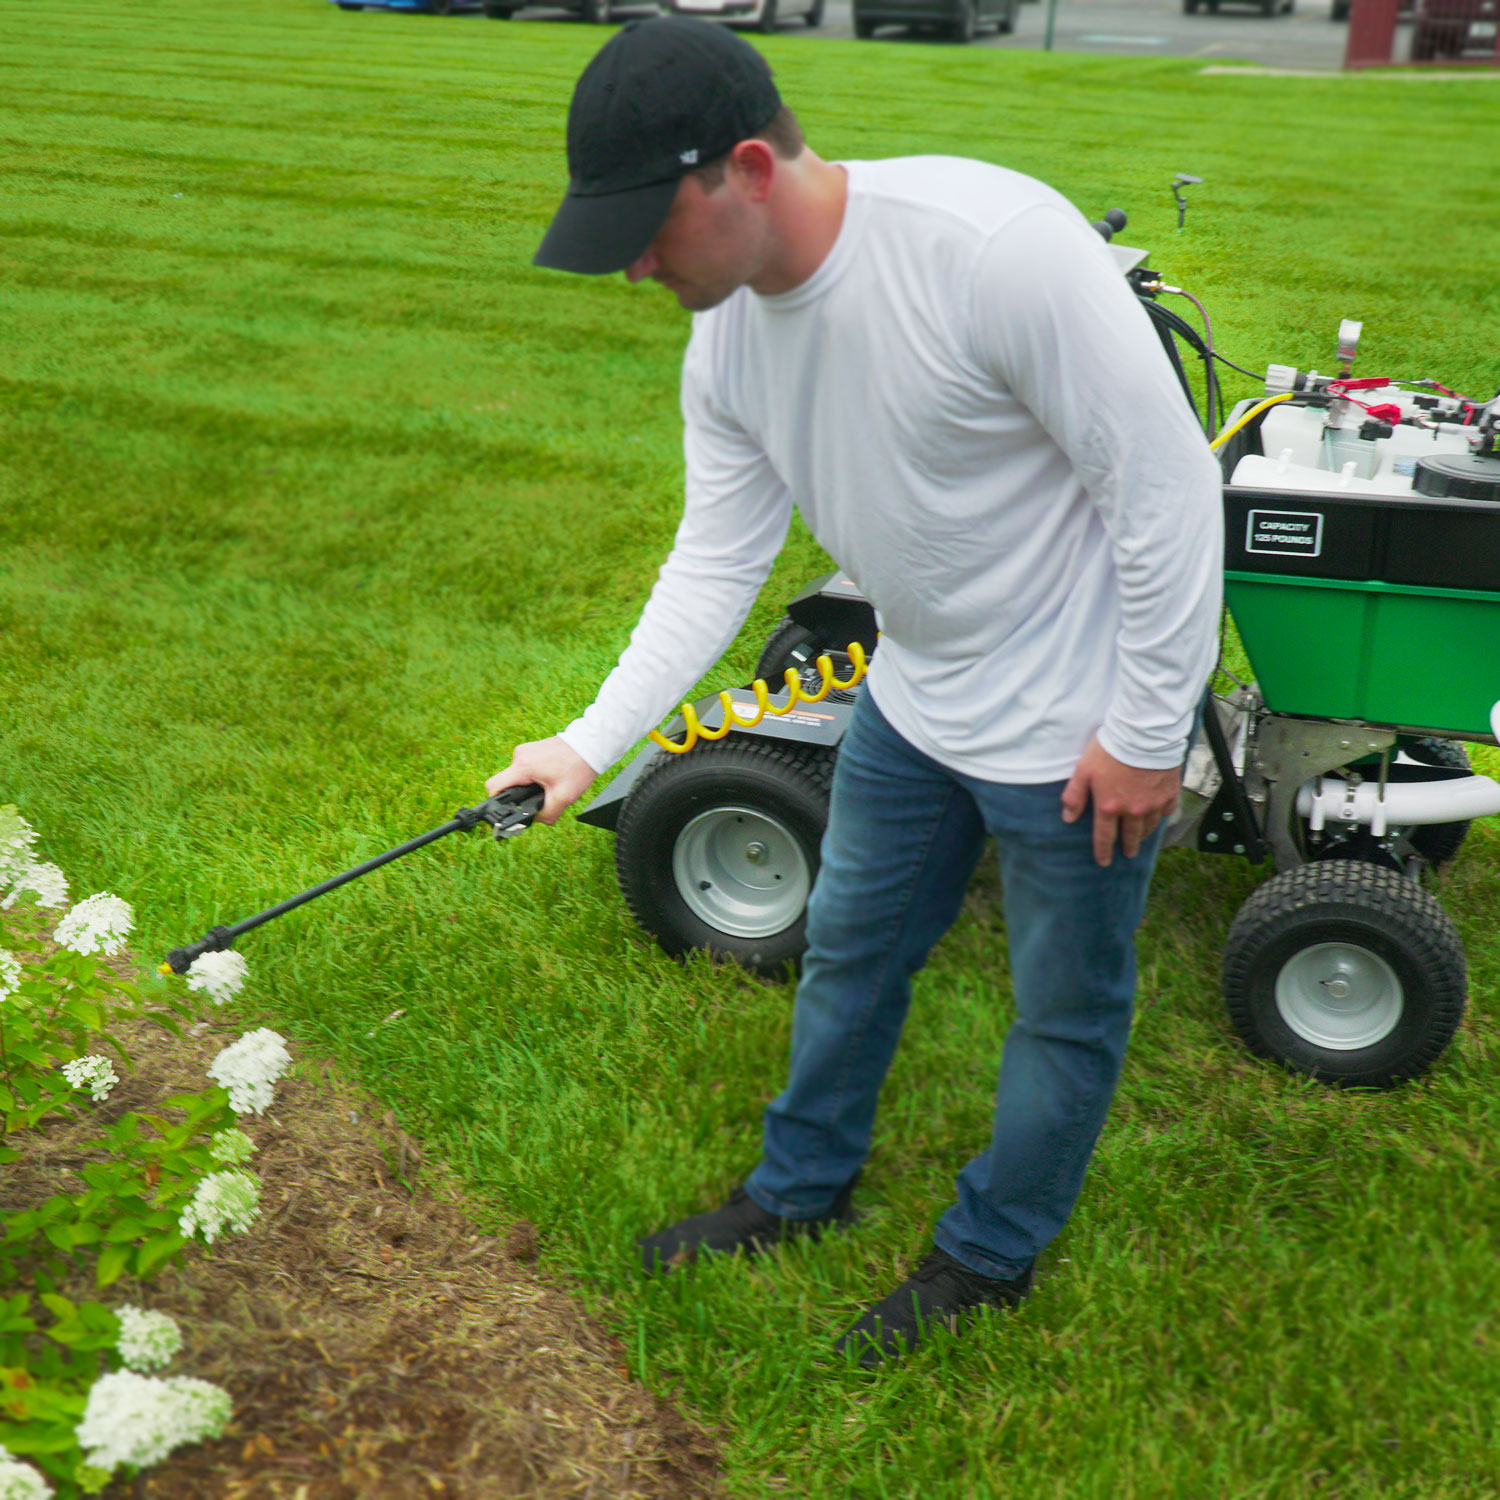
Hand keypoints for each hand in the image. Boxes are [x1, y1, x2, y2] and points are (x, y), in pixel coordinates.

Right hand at [486, 737, 597, 826]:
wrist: (590, 745)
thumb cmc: (578, 767)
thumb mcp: (564, 797)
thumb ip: (546, 814)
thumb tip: (534, 820)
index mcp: (523, 766)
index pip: (494, 786)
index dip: (497, 801)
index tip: (509, 808)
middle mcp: (520, 756)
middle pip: (506, 783)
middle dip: (518, 795)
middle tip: (538, 798)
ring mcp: (525, 750)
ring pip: (517, 776)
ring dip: (528, 785)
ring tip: (549, 785)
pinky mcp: (532, 749)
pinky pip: (525, 768)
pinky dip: (534, 776)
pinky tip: (551, 777)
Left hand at [1060, 736, 1180, 866]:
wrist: (1143, 734)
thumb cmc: (1110, 750)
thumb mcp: (1083, 770)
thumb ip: (1074, 796)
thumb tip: (1068, 818)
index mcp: (1109, 807)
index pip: (1104, 837)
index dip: (1103, 852)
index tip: (1104, 862)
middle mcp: (1133, 811)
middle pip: (1130, 836)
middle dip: (1128, 847)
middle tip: (1128, 854)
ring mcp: (1153, 804)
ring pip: (1149, 827)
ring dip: (1143, 834)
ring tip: (1141, 837)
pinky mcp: (1169, 793)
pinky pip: (1166, 812)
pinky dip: (1161, 816)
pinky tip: (1158, 815)